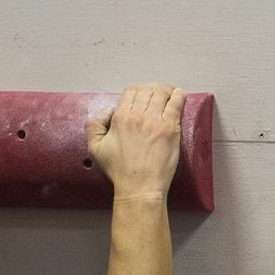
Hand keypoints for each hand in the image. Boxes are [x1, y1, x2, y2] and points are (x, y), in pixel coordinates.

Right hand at [87, 84, 187, 199]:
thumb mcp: (95, 148)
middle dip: (152, 88)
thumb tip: (105, 112)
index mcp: (120, 118)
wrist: (139, 186)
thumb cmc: (120, 170)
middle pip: (147, 90)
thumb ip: (94, 126)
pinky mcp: (171, 128)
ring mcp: (156, 121)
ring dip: (166, 89)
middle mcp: (138, 116)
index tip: (142, 94)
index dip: (137, 90)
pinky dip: (179, 95)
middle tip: (157, 93)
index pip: (131, 91)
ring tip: (170, 92)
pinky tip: (180, 94)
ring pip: (162, 93)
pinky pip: (176, 104)